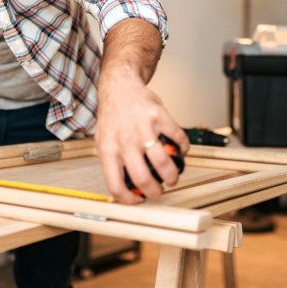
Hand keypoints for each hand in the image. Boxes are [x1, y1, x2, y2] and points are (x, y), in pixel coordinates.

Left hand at [95, 72, 188, 203]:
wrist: (120, 87)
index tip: (139, 200)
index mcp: (108, 149)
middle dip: (155, 192)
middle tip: (160, 191)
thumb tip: (123, 187)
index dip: (130, 200)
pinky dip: (183, 149)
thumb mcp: (103, 140)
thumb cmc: (113, 116)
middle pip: (143, 177)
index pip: (116, 184)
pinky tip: (181, 151)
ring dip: (172, 175)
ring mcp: (143, 128)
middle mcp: (125, 140)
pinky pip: (178, 138)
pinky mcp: (159, 116)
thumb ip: (112, 162)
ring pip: (163, 161)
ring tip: (173, 177)